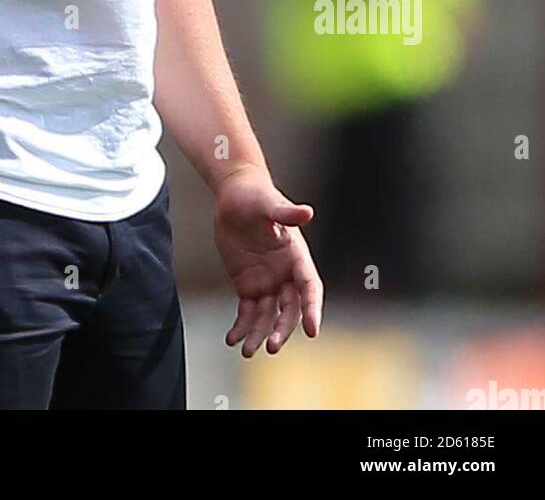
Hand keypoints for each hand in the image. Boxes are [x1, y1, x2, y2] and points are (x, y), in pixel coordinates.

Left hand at [213, 163, 323, 355]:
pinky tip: (232, 338)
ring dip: (260, 334)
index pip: (309, 287)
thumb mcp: (268, 203)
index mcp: (297, 256)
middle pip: (289, 309)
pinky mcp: (247, 284)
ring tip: (247, 351)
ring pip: (268, 316)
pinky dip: (241, 326)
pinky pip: (247, 311)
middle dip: (283, 329)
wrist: (234, 196)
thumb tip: (307, 212)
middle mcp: (285, 274)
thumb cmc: (256, 196)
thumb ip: (285, 212)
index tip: (313, 330)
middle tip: (273, 346)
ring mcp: (267, 281)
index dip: (313, 308)